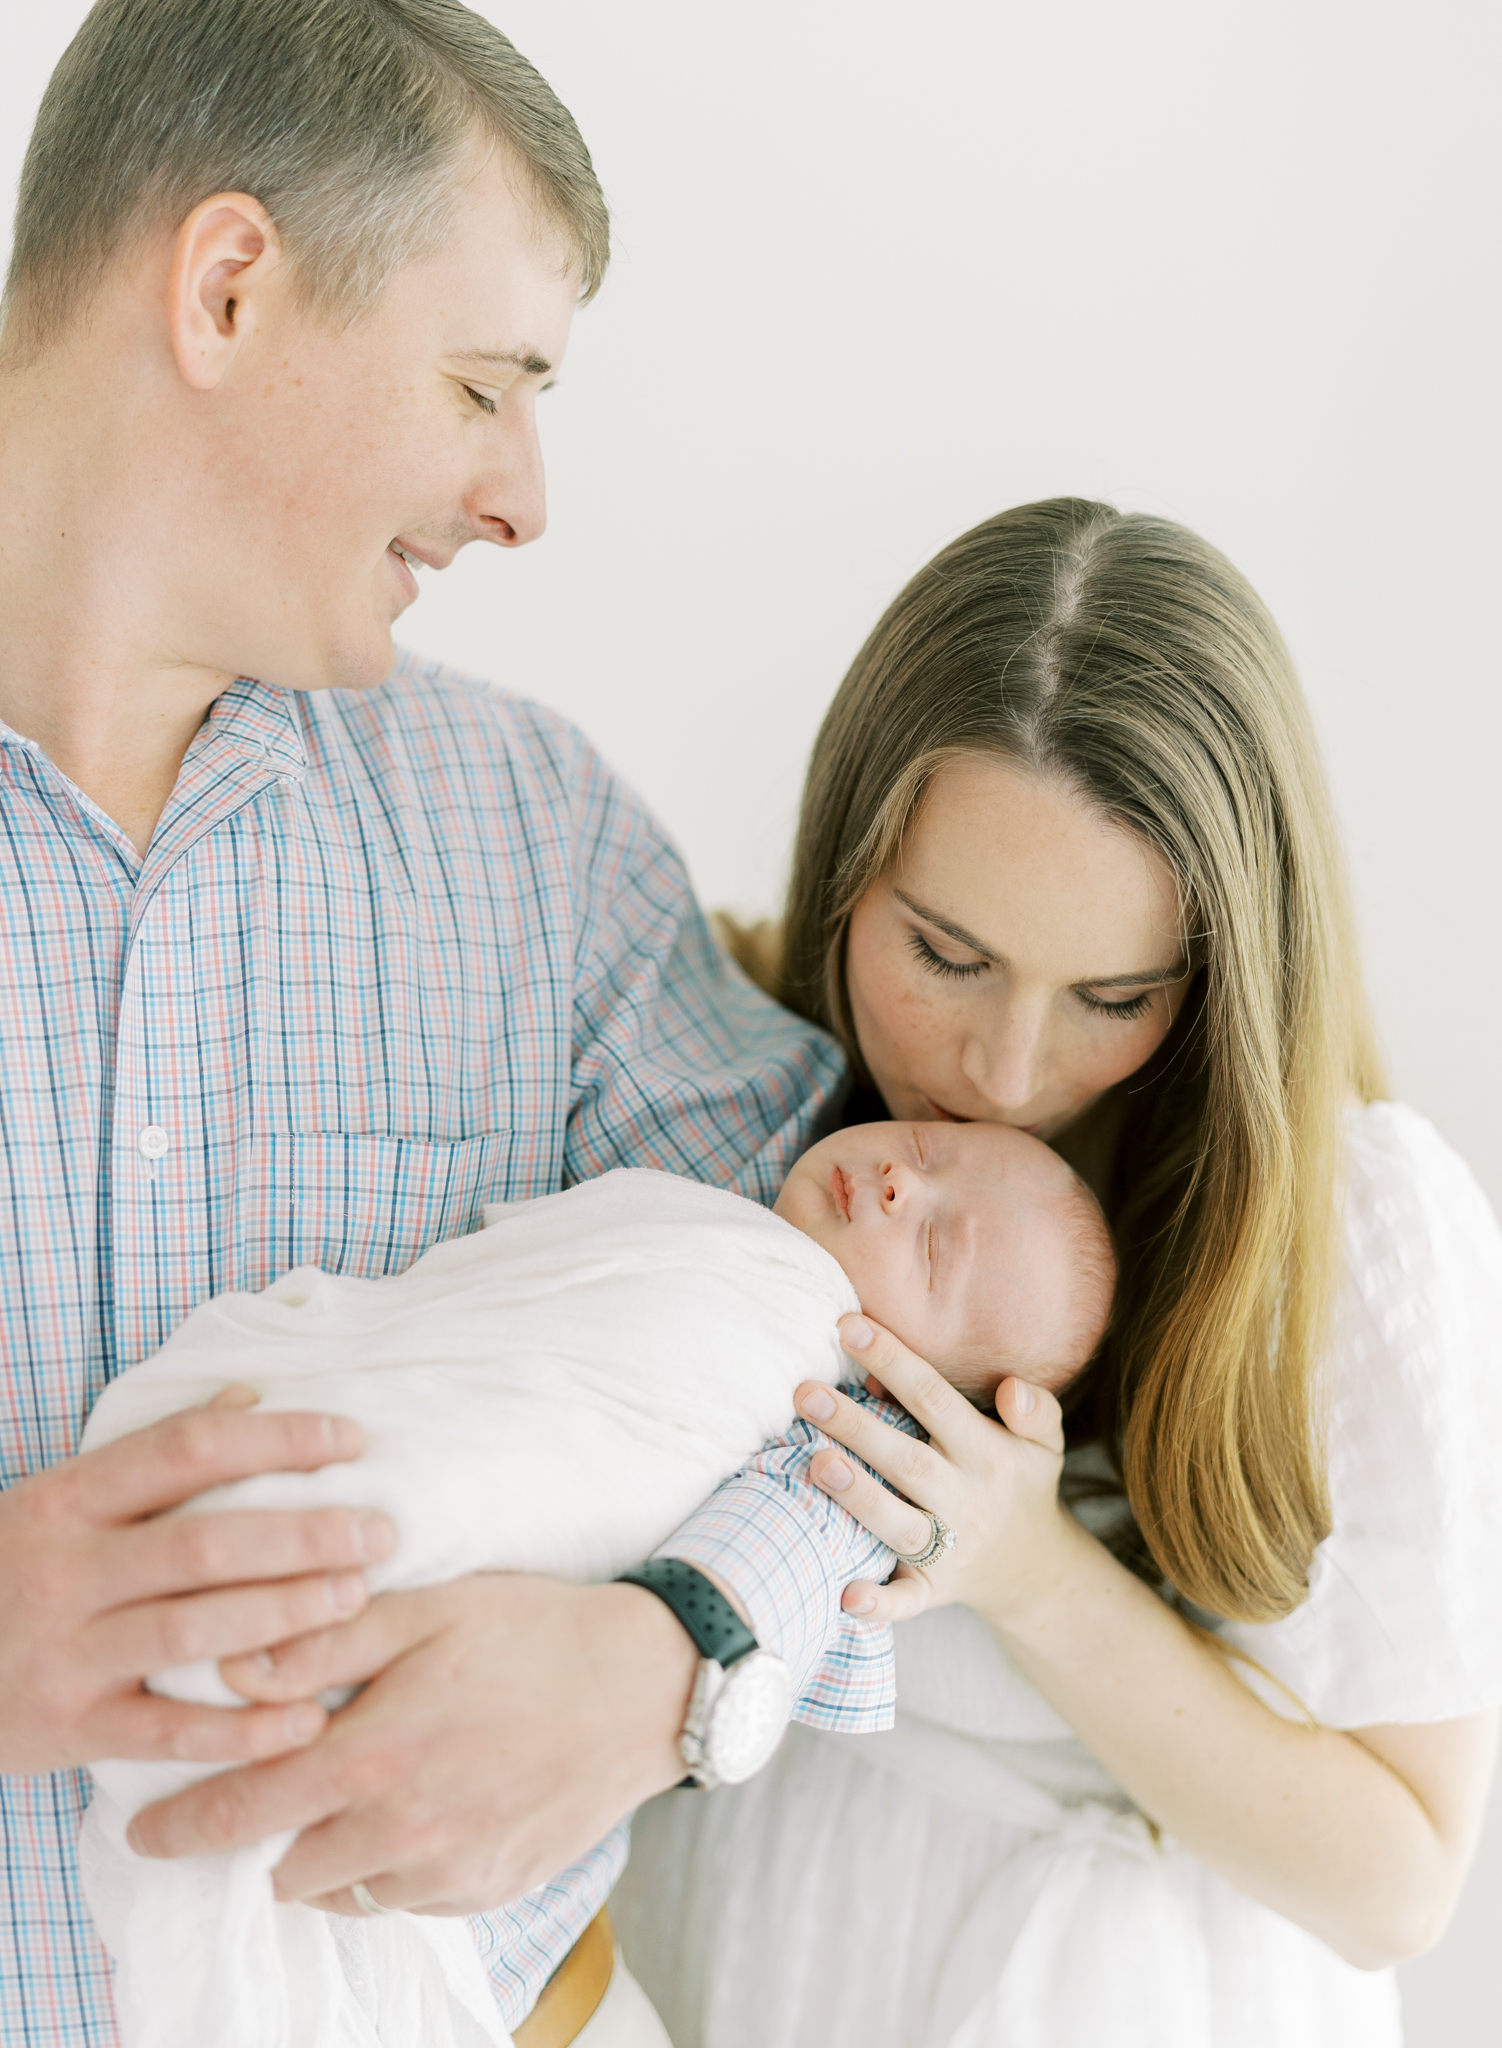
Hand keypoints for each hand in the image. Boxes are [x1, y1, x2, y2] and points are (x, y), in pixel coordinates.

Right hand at [0, 1387, 392, 1773]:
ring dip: (286, 1615)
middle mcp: (64, 1569)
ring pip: (194, 1630)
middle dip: (305, 1534)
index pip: (187, 1449)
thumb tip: (250, 1397)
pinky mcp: (66, 1730)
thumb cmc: (8, 1570)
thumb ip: (151, 1455)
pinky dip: (242, 1729)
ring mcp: (63, 1652)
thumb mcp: (60, 1499)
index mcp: (67, 1498)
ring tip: (357, 1599)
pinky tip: (307, 1719)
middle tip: (382, 1532)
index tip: (352, 1438)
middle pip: (205, 1542)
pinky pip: (168, 1731)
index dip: (277, 1438)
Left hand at [128, 1574, 698, 1913]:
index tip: (144, 1832)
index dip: (181, 1828)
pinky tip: (417, 1805)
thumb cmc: (533, 1631)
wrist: (646, 1685)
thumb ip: (323, 1641)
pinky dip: (391, 1865)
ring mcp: (451, 1872)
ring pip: (345, 1891)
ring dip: (330, 1852)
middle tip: (274, 1788)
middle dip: (263, 1836)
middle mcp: (405, 1832)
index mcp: (377, 1756)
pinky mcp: (491, 1891)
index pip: (243, 1813)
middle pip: (285, 1869)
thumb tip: (230, 1670)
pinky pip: (406, 1898)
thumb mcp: (427, 1609)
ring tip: (356, 1790)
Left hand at [795, 1315, 1071, 1626]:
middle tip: (805, 1392)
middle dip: (856, 1426)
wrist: (1032, 1570)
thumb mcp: (1045, 1442)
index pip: (934, 1399)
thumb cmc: (1021, 1484)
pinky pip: (904, 1603)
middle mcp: (967, 1502)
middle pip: (906, 1460)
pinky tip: (845, 1597)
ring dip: (858, 1497)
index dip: (893, 1360)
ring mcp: (948, 1551)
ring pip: (898, 1525)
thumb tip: (1011, 1388)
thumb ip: (1035, 1409)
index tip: (847, 1326)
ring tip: (815, 1461)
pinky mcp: (932, 1592)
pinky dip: (877, 1605)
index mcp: (988, 1455)